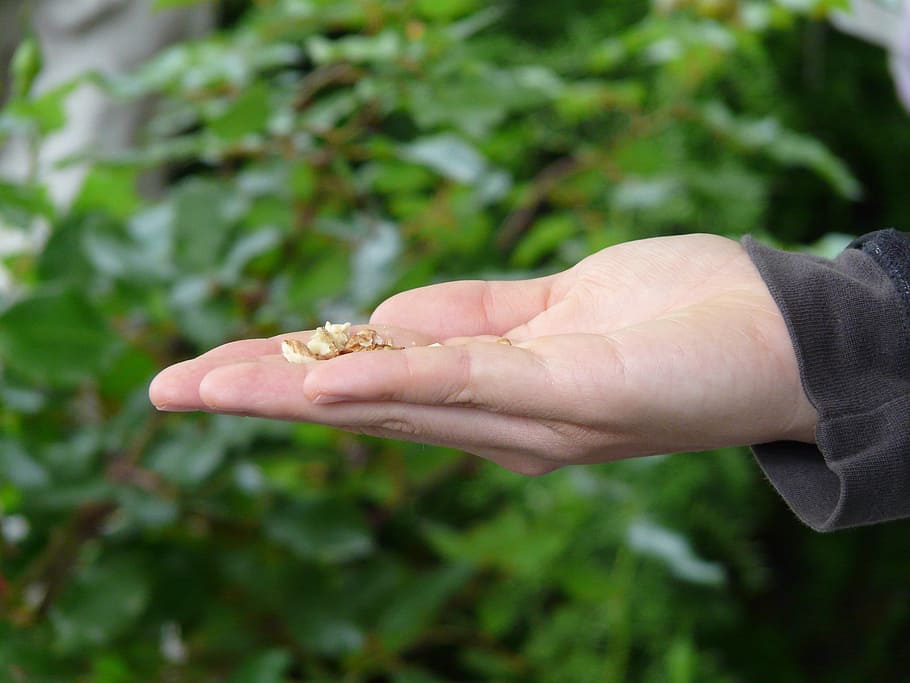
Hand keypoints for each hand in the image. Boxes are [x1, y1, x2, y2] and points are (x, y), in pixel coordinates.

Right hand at [149, 233, 816, 474]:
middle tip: (171, 389)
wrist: (785, 340)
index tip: (218, 366)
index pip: (374, 378)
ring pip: (398, 401)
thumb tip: (383, 316)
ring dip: (299, 389)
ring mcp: (537, 414)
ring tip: (208, 385)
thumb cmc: (675, 317)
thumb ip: (475, 319)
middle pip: (366, 400)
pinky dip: (394, 384)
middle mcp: (503, 417)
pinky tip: (324, 384)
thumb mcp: (561, 306)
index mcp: (493, 390)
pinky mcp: (579, 397)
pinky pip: (471, 387)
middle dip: (265, 391)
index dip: (293, 370)